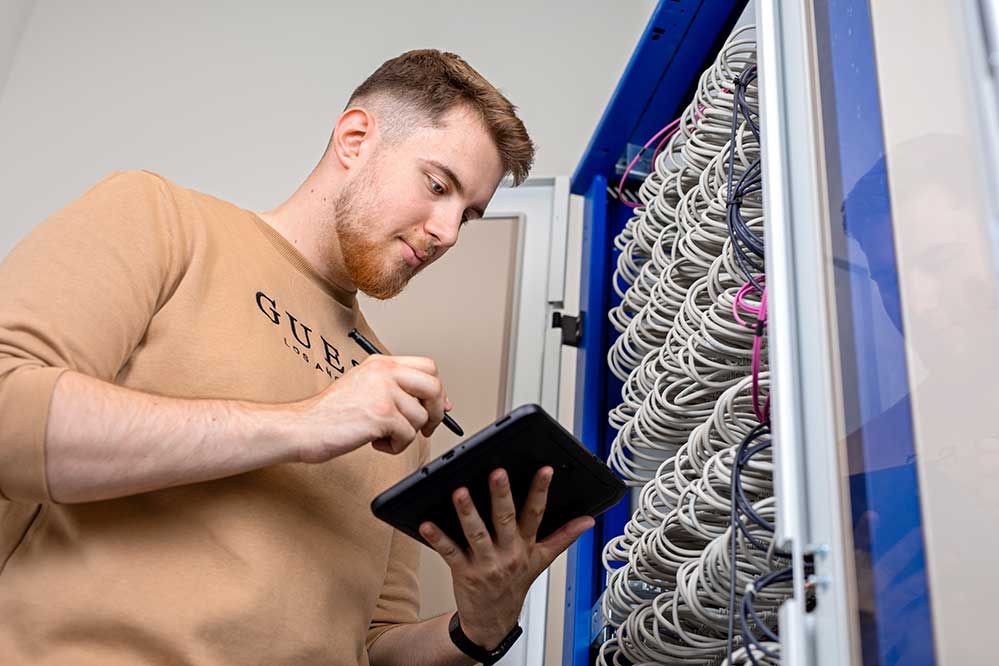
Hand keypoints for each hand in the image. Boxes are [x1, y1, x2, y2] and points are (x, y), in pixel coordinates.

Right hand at [293, 355, 450, 462]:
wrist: (303, 427)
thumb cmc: (332, 413)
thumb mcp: (367, 388)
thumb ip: (399, 390)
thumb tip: (441, 402)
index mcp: (381, 363)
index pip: (428, 367)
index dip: (438, 390)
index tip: (438, 407)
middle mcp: (384, 372)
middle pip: (434, 387)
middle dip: (435, 412)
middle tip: (424, 427)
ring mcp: (383, 392)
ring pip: (420, 417)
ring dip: (406, 434)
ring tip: (382, 435)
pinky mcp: (381, 414)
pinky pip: (407, 435)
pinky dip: (395, 447)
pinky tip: (375, 443)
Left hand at [419, 466, 594, 649]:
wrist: (492, 621)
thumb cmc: (515, 585)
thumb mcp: (542, 561)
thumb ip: (564, 537)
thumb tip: (587, 520)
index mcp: (526, 546)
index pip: (536, 514)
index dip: (541, 491)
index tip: (544, 470)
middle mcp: (507, 553)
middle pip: (505, 519)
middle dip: (502, 495)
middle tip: (498, 473)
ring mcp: (485, 563)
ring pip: (476, 533)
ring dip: (468, 513)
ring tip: (460, 493)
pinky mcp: (464, 571)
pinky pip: (450, 552)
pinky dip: (438, 538)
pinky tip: (427, 524)